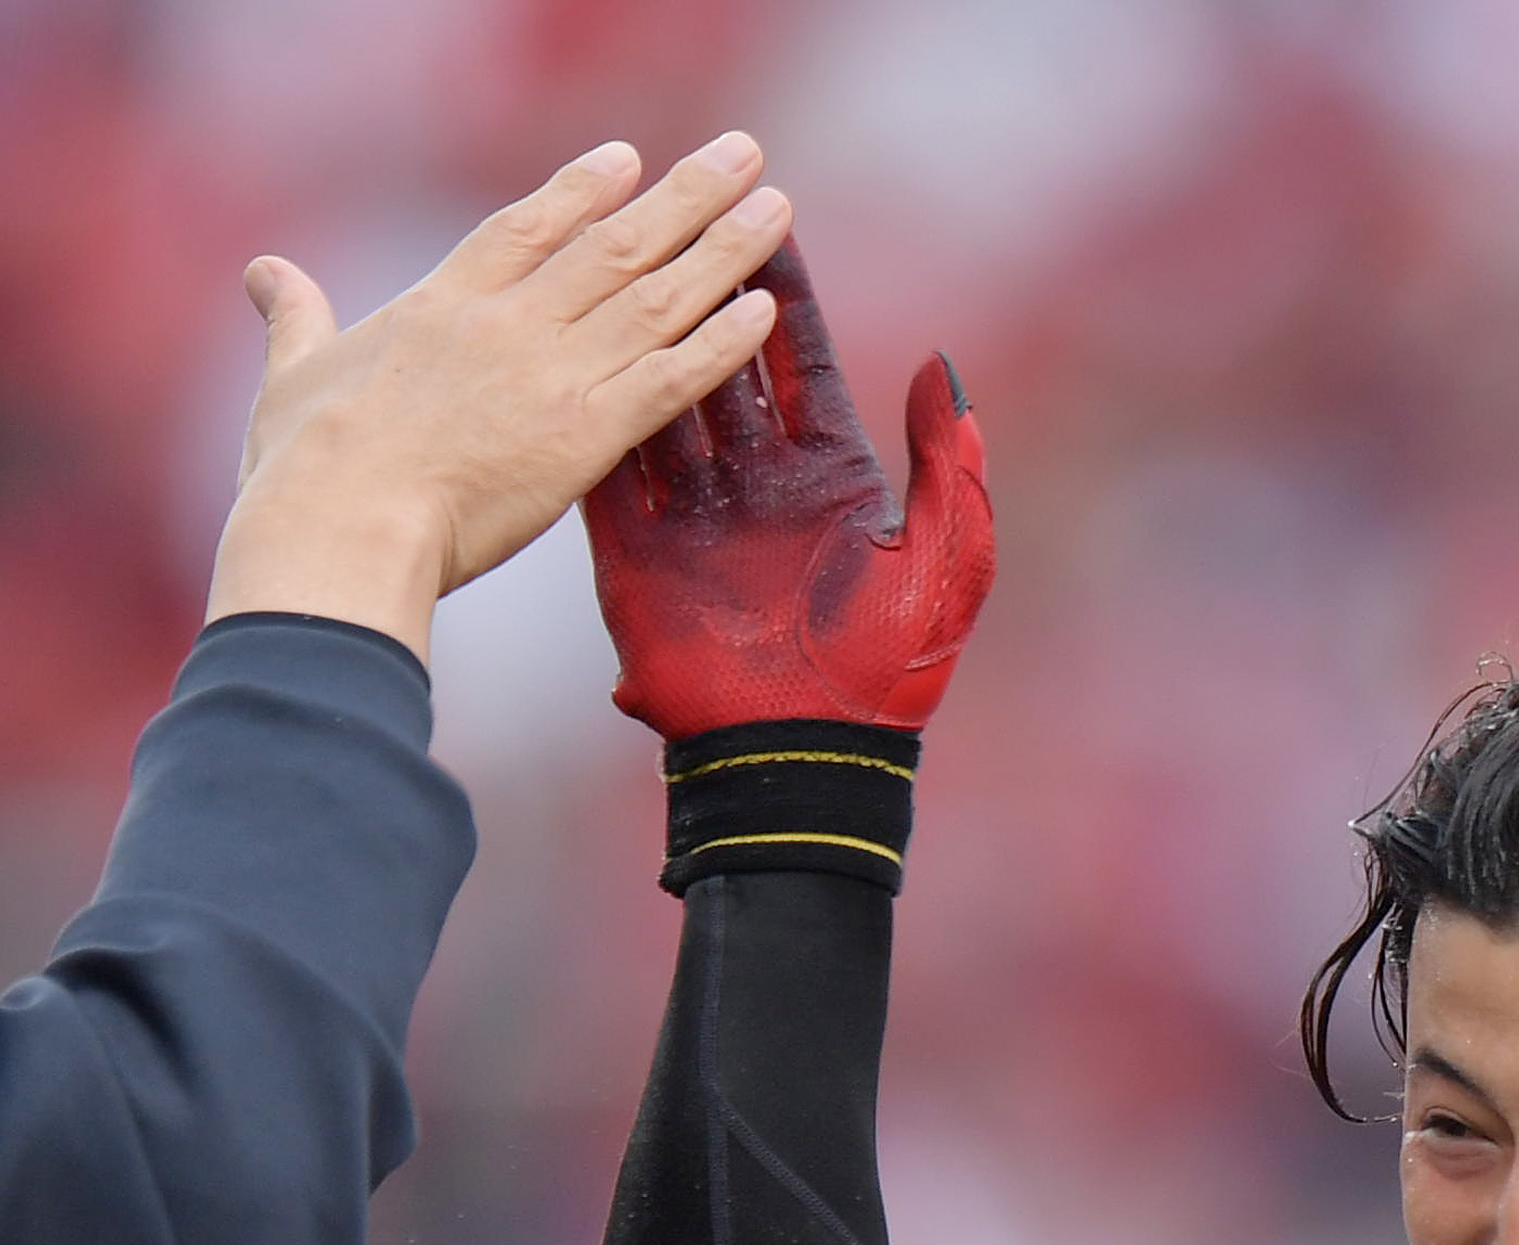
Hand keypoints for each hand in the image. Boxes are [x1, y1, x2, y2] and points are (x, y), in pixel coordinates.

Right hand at [214, 138, 793, 661]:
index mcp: (443, 305)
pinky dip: (720, 345)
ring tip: (775, 208)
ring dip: (722, 249)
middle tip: (742, 154)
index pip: (528, 228)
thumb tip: (264, 275)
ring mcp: (552, 374)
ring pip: (656, 297)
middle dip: (685, 196)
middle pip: (615, 244)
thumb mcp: (291, 377)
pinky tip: (764, 310)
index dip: (584, 190)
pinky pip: (670, 380)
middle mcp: (509, 323)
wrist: (341, 526)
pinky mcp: (585, 437)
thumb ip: (294, 320)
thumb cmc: (304, 469)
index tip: (629, 160)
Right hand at [585, 238, 995, 736]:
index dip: (785, 291)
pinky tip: (570, 355)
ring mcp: (693, 516)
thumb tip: (945, 367)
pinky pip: (611, 474)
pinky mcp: (638, 556)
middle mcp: (756, 483)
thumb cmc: (888, 671)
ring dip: (640, 336)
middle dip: (703, 289)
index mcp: (829, 474)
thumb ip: (948, 464)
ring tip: (615, 262)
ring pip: (659, 401)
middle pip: (722, 363)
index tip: (768, 218)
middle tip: (682, 211)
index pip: (800, 359)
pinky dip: (593, 417)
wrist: (805, 759)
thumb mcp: (943, 560)